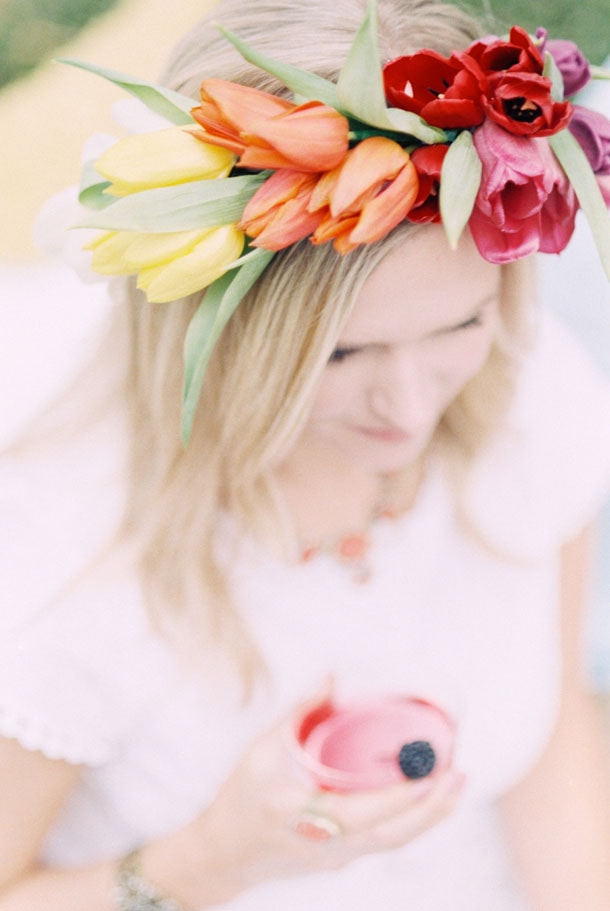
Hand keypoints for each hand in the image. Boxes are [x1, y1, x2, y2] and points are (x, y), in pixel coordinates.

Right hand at [180, 689, 464, 903]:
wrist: (223, 855)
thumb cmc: (239, 798)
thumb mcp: (259, 752)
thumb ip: (298, 714)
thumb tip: (332, 680)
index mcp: (297, 812)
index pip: (358, 812)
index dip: (397, 797)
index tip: (428, 774)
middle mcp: (322, 842)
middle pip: (389, 835)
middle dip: (430, 809)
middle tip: (459, 776)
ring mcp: (333, 857)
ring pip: (392, 842)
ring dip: (428, 817)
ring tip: (454, 785)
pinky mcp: (339, 860)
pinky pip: (383, 842)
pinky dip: (409, 821)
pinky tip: (426, 798)